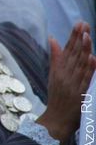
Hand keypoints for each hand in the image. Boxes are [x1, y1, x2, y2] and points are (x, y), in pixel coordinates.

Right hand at [37, 22, 95, 144]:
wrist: (56, 120)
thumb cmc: (56, 97)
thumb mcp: (53, 75)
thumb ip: (55, 57)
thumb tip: (53, 38)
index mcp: (58, 69)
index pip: (67, 49)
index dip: (73, 36)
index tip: (79, 24)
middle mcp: (64, 74)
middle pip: (73, 54)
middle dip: (78, 38)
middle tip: (83, 24)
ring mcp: (72, 83)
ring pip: (79, 64)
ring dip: (83, 49)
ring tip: (87, 36)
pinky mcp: (80, 93)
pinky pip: (85, 79)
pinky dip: (89, 69)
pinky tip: (92, 58)